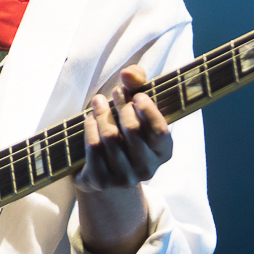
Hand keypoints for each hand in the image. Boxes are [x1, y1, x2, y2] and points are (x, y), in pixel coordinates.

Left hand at [75, 64, 172, 192]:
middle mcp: (147, 169)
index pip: (160, 132)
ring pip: (111, 138)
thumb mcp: (135, 105)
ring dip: (102, 114)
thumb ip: (137, 83)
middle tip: (114, 90)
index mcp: (163, 152)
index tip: (137, 95)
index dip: (148, 111)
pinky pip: (94, 147)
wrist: (101, 166)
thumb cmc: (124, 127)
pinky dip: (90, 128)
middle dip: (122, 106)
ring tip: (98, 101)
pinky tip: (90, 118)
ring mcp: (124, 178)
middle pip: (132, 130)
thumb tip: (128, 73)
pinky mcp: (102, 180)